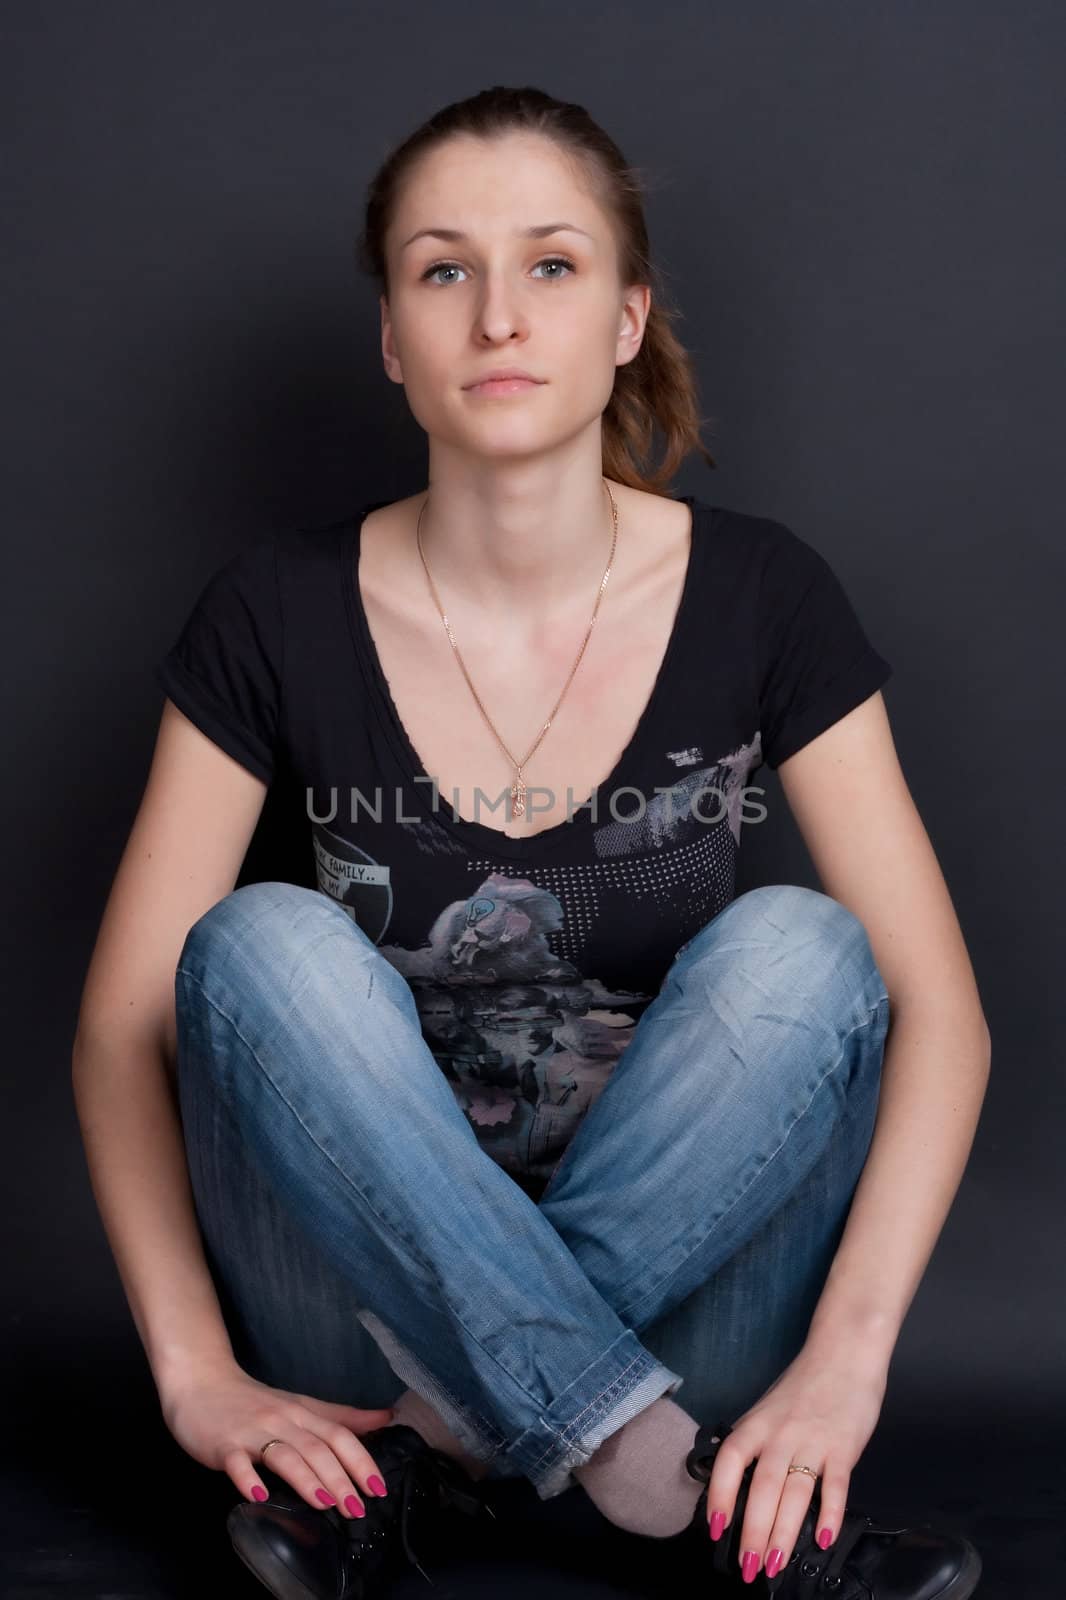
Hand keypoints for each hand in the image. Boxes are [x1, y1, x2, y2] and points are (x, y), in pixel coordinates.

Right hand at [161, 1356, 397, 1515]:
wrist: (203, 1382)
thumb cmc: (255, 1401)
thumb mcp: (301, 1405)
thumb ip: (341, 1417)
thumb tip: (387, 1418)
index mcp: (303, 1413)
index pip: (339, 1435)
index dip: (360, 1460)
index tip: (379, 1488)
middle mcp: (282, 1421)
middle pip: (317, 1448)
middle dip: (340, 1478)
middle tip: (357, 1508)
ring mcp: (252, 1432)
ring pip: (284, 1455)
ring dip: (307, 1479)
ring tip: (325, 1503)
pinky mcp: (224, 1445)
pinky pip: (236, 1463)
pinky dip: (247, 1479)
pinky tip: (258, 1496)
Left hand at [702, 1339, 887, 1582]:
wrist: (844, 1351)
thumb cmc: (806, 1383)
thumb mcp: (769, 1408)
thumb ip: (758, 1442)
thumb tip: (741, 1484)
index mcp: (758, 1423)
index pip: (730, 1462)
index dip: (720, 1496)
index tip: (717, 1529)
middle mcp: (781, 1434)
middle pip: (763, 1489)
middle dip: (754, 1533)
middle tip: (749, 1567)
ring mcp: (813, 1441)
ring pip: (794, 1494)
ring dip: (784, 1533)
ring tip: (776, 1563)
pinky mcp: (844, 1447)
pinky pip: (836, 1486)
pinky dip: (831, 1513)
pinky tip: (825, 1539)